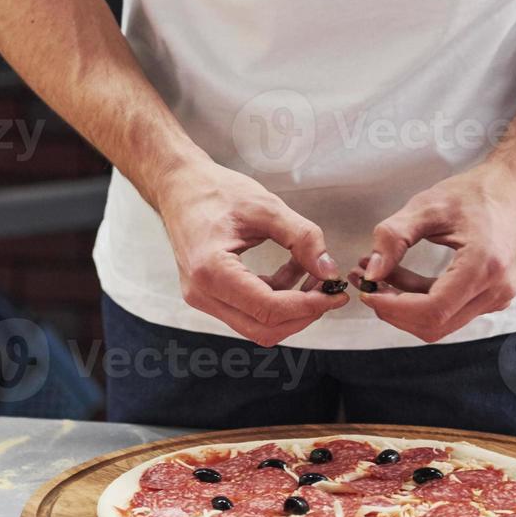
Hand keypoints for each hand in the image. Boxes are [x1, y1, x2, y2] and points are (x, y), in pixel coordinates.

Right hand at [153, 160, 347, 346]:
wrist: (180, 187)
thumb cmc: (215, 191)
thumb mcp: (266, 207)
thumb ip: (302, 238)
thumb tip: (328, 271)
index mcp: (212, 270)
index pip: (269, 309)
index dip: (308, 306)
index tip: (335, 294)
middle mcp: (203, 293)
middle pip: (263, 328)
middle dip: (303, 314)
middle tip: (329, 291)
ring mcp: (202, 298)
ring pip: (257, 325)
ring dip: (291, 308)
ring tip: (312, 275)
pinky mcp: (208, 295)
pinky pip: (248, 312)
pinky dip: (276, 299)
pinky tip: (291, 272)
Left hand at [351, 161, 515, 342]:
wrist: (514, 189)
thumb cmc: (475, 192)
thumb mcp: (427, 205)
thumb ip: (394, 237)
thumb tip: (371, 273)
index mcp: (483, 265)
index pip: (432, 309)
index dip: (393, 307)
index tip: (366, 291)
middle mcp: (496, 290)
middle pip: (435, 324)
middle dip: (394, 310)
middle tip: (366, 283)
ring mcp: (497, 298)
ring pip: (440, 322)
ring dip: (404, 306)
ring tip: (377, 275)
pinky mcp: (492, 297)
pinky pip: (450, 311)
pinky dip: (419, 301)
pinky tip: (399, 277)